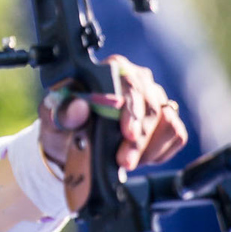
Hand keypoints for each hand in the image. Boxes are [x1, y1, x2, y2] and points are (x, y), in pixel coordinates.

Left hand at [39, 55, 187, 172]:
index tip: (127, 134)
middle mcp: (137, 80)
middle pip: (151, 106)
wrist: (71, 145)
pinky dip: (160, 151)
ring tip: (127, 162)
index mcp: (111, 69)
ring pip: (167, 121)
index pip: (130, 84)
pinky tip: (141, 158)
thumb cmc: (64, 124)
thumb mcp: (54, 119)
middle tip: (125, 162)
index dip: (132, 110)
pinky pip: (176, 135)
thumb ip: (63, 112)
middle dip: (139, 139)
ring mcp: (155, 99)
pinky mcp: (167, 119)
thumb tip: (79, 106)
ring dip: (149, 148)